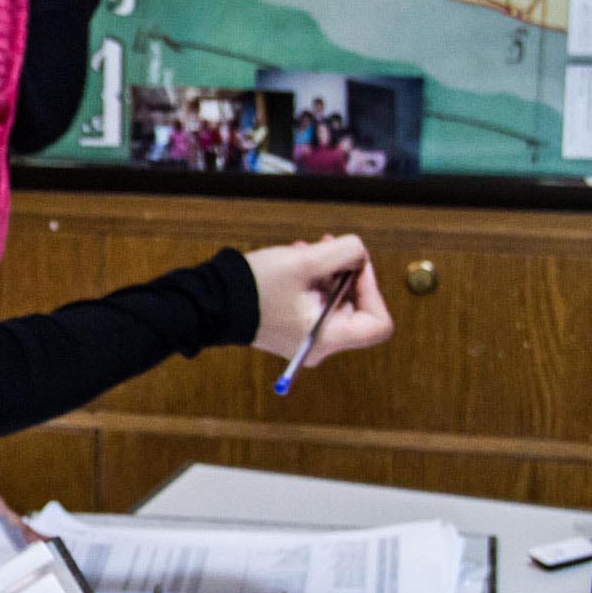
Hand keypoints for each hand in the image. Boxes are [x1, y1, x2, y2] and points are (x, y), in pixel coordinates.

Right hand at [243, 234, 393, 367]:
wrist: (213, 302)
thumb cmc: (257, 287)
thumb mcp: (305, 262)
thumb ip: (344, 252)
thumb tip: (361, 252)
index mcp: (328, 338)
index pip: (378, 323)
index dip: (373, 290)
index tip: (355, 266)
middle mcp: (320, 345)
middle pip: (356, 308)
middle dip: (345, 274)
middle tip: (328, 247)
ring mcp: (305, 339)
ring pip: (334, 302)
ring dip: (326, 272)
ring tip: (304, 251)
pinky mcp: (292, 330)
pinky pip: (315, 304)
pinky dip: (312, 282)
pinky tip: (296, 262)